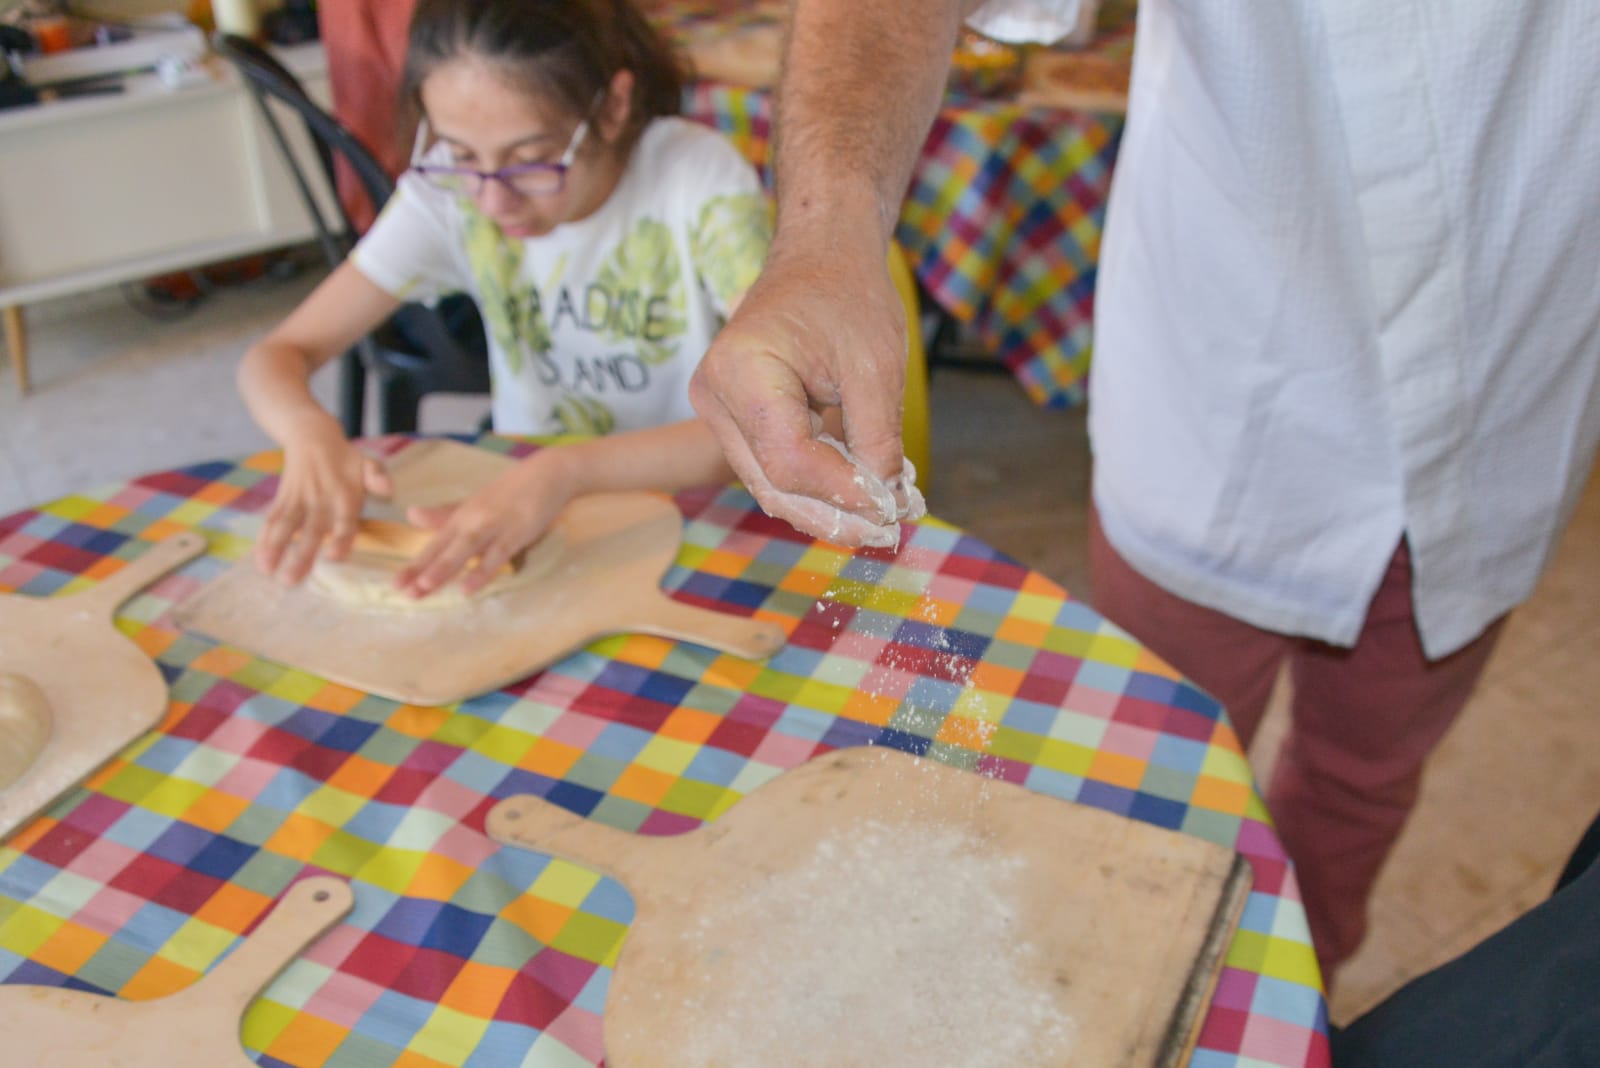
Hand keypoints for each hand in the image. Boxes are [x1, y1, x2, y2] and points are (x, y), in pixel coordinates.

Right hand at [257, 413, 391, 582]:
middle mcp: (320, 499)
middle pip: (310, 530)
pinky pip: (272, 519)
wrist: (312, 435)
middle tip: (291, 580)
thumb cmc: (346, 458)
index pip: (344, 520)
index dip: (340, 538)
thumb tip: (387, 488)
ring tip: (267, 571)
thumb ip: (377, 478)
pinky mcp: (283, 498)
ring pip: (285, 526)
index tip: (332, 557)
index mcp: (345, 494)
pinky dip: (264, 538)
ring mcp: (299, 499)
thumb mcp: (368, 462)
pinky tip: (259, 559)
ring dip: (275, 548)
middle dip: (300, 555)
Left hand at [395, 454, 574, 598]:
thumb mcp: (476, 503)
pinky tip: (468, 587)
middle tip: (402, 591)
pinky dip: (482, 571)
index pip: (434, 544)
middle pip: (444, 548)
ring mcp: (494, 525)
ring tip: (424, 587)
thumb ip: (446, 514)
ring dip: (444, 568)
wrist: (547, 473)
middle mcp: (472, 520)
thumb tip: (411, 516)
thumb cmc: (512, 491)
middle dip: (422, 570)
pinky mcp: (515, 532)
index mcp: (462, 516)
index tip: (396, 584)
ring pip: (465, 550)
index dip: (415, 564)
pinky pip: (496, 555)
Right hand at [689, 240, 915, 545]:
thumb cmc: (847, 296)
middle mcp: (714, 394)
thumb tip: (885, 505)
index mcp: (741, 371)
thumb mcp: (876, 367)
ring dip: (824, 507)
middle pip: (773, 483)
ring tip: (878, 521)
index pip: (790, 461)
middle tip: (888, 533)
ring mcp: (717, 408)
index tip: (891, 511)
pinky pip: (770, 466)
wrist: (820, 256)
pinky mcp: (731, 416)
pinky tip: (855, 496)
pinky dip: (813, 485)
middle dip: (833, 515)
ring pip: (769, 483)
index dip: (842, 495)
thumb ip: (877, 441)